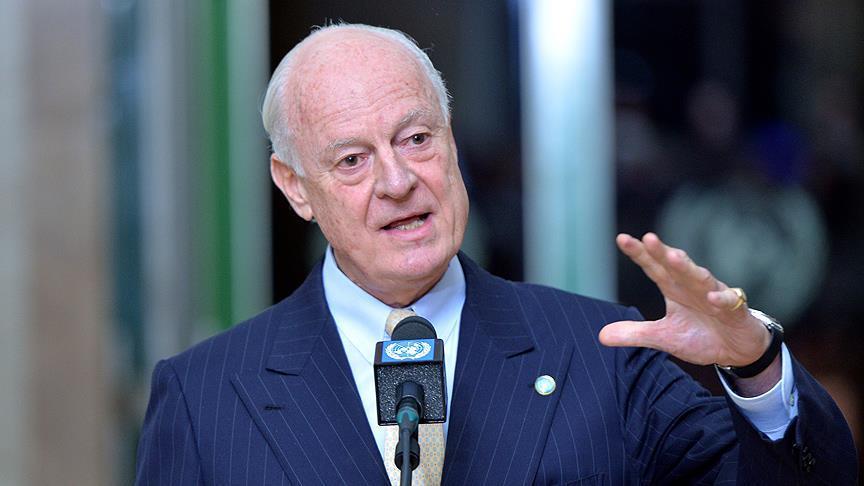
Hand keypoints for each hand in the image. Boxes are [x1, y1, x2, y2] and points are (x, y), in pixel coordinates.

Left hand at [599, 232, 771, 367]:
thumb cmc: (700, 335)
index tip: (622, 239)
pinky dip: (720, 299)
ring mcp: (714, 295)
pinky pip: (728, 302)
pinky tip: (712, 297)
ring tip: (675, 257)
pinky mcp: (735, 310)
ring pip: (700, 278)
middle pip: (675, 266)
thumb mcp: (664, 338)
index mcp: (673, 288)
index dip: (639, 254)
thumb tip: (601, 335)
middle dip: (662, 252)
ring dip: (688, 268)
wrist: (737, 349)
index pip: (654, 267)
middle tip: (648, 238)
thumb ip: (635, 333)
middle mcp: (692, 286)